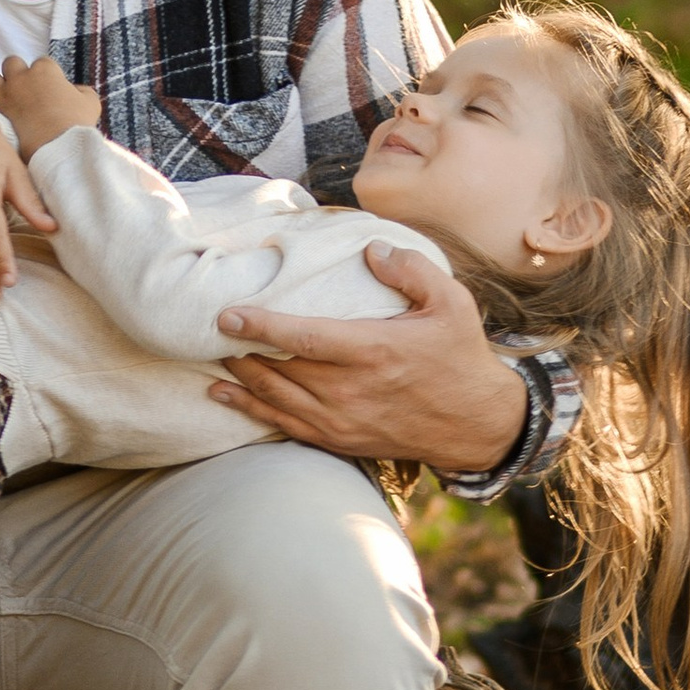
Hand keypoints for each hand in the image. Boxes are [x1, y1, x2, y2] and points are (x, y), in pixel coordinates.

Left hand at [0, 52, 102, 161]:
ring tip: (6, 96)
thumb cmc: (76, 124)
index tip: (51, 88)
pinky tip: (6, 119)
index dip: (47, 75)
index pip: (42, 62)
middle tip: (26, 89)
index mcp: (44, 70)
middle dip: (17, 73)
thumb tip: (74, 91)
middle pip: (12, 63)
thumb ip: (81, 90)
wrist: (57, 149)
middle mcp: (21, 77)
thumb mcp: (90, 102)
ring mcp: (5, 95)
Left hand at [207, 240, 526, 476]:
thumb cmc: (461, 358)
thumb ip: (410, 270)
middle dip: (241, 349)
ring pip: (275, 398)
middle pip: (279, 368)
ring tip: (212, 355)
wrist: (477, 424)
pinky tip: (226, 395)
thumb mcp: (452, 302)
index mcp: (373, 351)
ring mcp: (342, 420)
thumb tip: (370, 250)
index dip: (261, 326)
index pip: (303, 337)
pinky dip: (251, 410)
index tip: (227, 314)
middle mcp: (351, 390)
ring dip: (240, 378)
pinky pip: (285, 426)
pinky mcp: (340, 440)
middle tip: (212, 328)